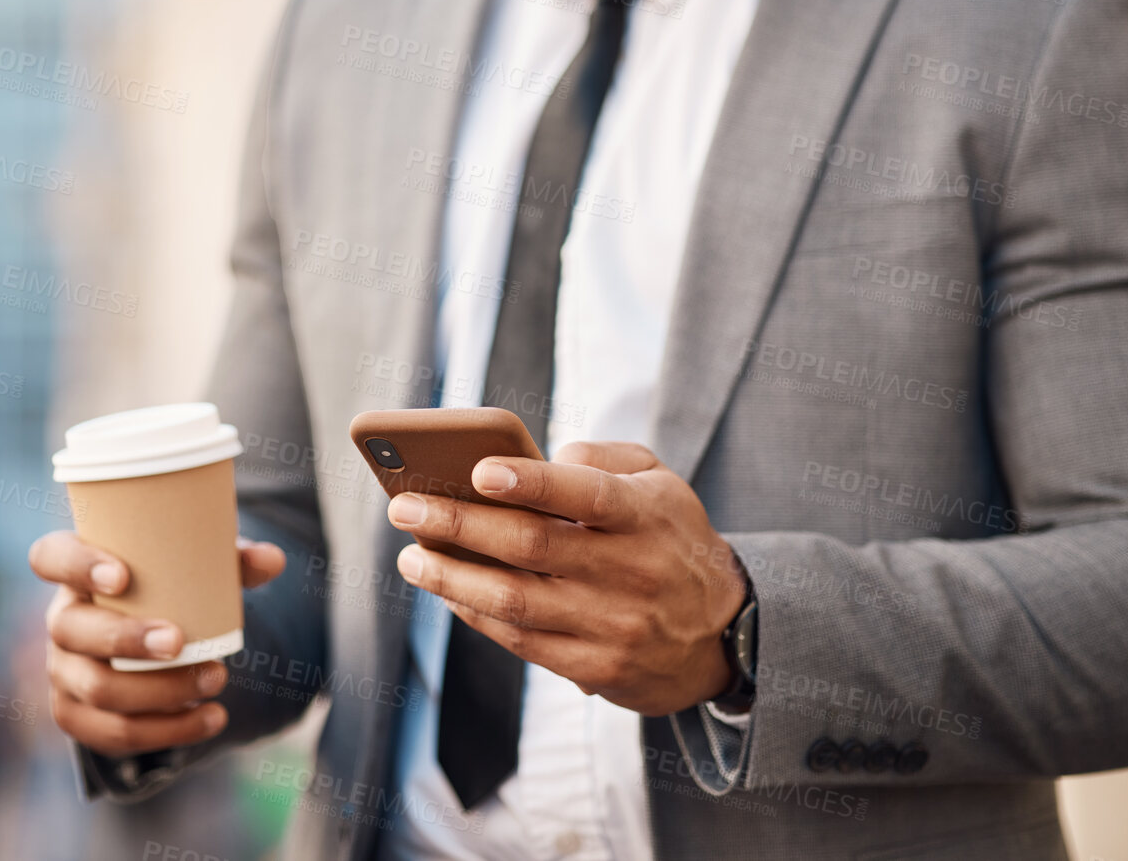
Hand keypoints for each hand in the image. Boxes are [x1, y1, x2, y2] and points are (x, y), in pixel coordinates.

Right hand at [28, 530, 284, 755]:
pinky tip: (210, 719)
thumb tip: (273, 560)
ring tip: (216, 678)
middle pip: (72, 630)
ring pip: (97, 689)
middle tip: (180, 642)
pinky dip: (167, 732)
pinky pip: (113, 734)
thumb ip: (232, 562)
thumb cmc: (171, 590)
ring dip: (158, 691)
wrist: (152, 642)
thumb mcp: (198, 568)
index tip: (121, 576)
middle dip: (125, 640)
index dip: (76, 565)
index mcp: (76, 569)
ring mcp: (64, 671)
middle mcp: (60, 619)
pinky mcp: (79, 714)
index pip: (51, 557)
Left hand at [387, 441, 745, 716]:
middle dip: (458, 524)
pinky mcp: (596, 668)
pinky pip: (520, 641)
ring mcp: (612, 625)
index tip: (480, 470)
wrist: (723, 634)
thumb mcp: (660, 483)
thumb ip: (603, 459)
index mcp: (645, 517)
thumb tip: (541, 460)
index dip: (534, 483)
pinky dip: (475, 614)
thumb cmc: (670, 539)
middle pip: (532, 547)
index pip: (587, 496)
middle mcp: (631, 572)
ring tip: (409, 556)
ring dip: (451, 577)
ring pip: (515, 601)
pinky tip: (445, 589)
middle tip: (404, 506)